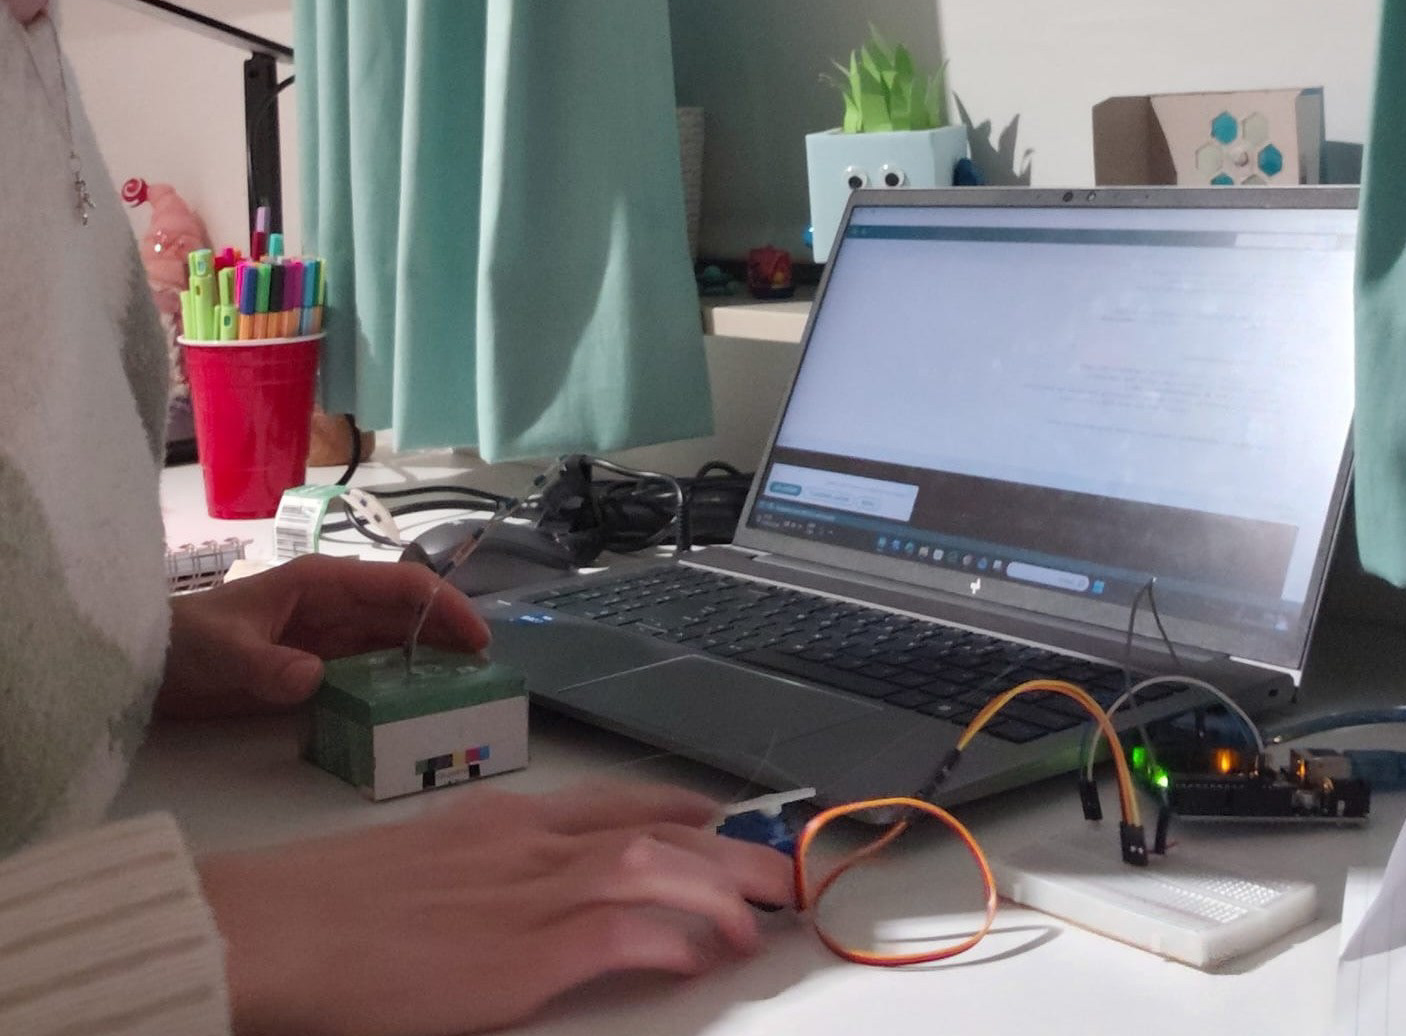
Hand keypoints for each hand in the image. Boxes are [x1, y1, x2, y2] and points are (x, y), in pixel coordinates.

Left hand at [156, 555, 488, 717]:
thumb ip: (267, 665)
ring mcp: (330, 635)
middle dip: (450, 634)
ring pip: (397, 640)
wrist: (149, 665)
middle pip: (408, 612)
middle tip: (485, 671)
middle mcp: (336, 603)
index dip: (444, 606)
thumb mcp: (222, 650)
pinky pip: (372, 668)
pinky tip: (419, 703)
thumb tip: (315, 679)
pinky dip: (401, 681)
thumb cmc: (186, 639)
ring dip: (431, 658)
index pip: (400, 585)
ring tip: (466, 687)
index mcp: (324, 581)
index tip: (476, 638)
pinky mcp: (320, 664)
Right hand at [199, 780, 794, 1035]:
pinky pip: (615, 936)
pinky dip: (665, 939)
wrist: (270, 926)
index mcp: (502, 821)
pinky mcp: (516, 957)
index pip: (613, 802)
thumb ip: (479, 867)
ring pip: (652, 870)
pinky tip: (697, 957)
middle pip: (655, 832)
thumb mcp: (419, 865)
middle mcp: (526, 845)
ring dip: (719, 890)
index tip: (718, 815)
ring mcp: (525, 897)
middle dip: (728, 850)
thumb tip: (512, 889)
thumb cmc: (325, 905)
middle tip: (779, 869)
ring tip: (763, 917)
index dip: (678, 808)